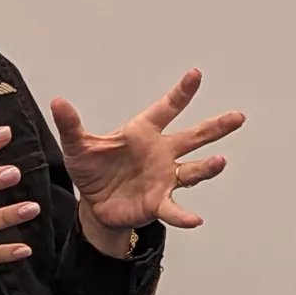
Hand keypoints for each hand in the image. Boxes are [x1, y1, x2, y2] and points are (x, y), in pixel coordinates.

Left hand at [49, 69, 243, 233]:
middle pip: (194, 137)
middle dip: (215, 128)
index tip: (195, 75)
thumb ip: (71, 125)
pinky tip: (195, 219)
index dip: (180, 93)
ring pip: (193, 171)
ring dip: (207, 167)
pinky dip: (184, 215)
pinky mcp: (159, 202)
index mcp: (143, 133)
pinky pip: (174, 208)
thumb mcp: (78, 146)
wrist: (94, 204)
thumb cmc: (92, 169)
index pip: (166, 109)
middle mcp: (161, 153)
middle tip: (237, 117)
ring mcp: (164, 178)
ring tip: (220, 161)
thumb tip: (58, 102)